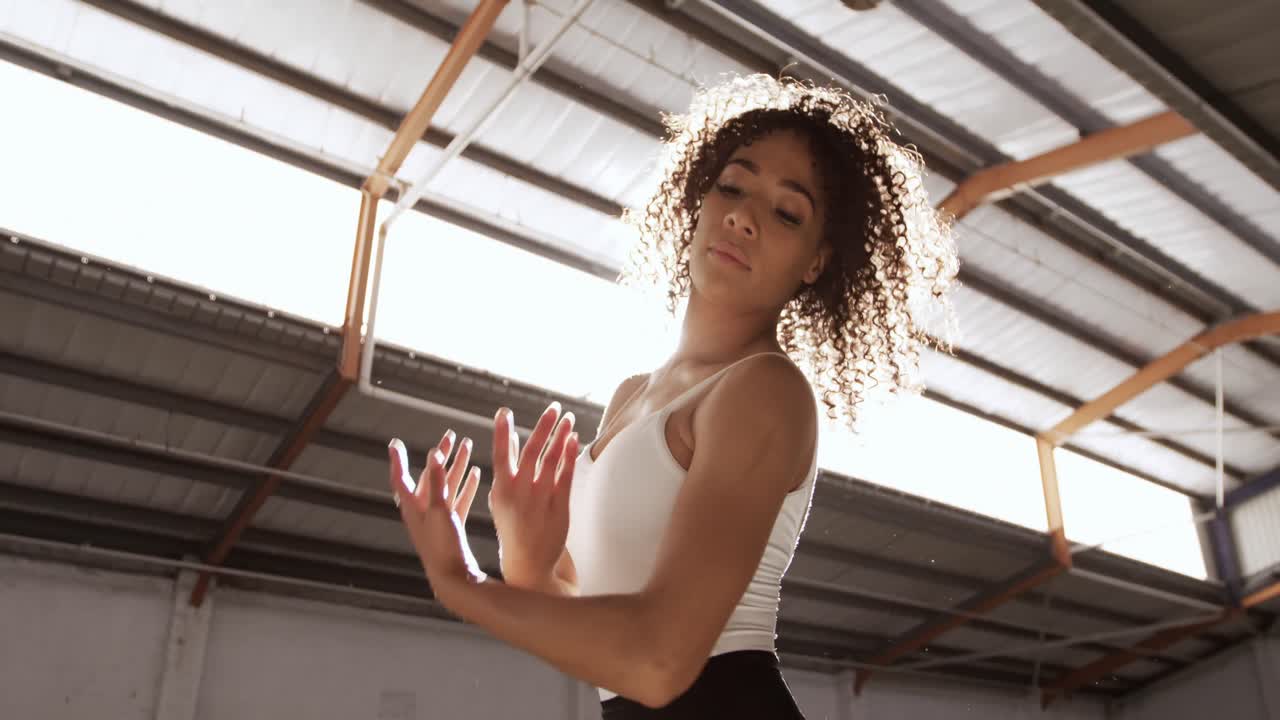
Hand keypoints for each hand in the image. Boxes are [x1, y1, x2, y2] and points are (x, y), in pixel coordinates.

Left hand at [388, 430, 485, 607]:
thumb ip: (438, 482)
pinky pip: (458, 500)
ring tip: (468, 446)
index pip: (401, 477)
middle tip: (449, 436)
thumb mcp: (439, 510)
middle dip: (440, 456)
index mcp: (412, 507)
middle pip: (430, 476)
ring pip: (446, 486)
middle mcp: (422, 511)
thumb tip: (433, 454)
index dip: (399, 459)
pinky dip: (466, 486)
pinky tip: (476, 474)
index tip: (396, 442)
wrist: (453, 580)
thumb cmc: (442, 547)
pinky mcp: (451, 527)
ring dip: (456, 467)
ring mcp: (437, 519)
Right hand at [488, 404, 578, 587]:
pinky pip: (566, 477)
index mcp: (501, 490)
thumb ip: (508, 465)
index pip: (500, 456)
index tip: (504, 411)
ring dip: (560, 437)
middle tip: (553, 408)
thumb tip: (510, 435)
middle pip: (532, 453)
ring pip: (551, 462)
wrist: (528, 561)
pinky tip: (573, 439)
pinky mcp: (559, 508)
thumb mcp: (502, 497)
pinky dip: (569, 457)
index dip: (502, 433)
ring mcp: (540, 501)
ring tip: (567, 418)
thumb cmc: (513, 523)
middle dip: (543, 427)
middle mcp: (519, 493)